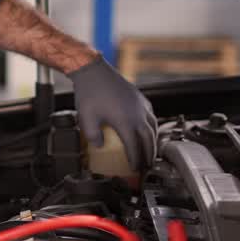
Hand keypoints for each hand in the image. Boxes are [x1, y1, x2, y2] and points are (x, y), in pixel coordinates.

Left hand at [69, 55, 158, 169]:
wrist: (93, 70)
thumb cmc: (89, 92)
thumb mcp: (85, 118)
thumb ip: (93, 136)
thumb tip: (99, 147)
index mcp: (125, 122)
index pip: (134, 147)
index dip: (136, 161)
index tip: (135, 170)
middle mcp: (137, 114)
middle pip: (148, 140)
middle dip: (149, 156)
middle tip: (147, 167)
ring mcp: (140, 105)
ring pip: (153, 128)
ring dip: (153, 143)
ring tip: (151, 153)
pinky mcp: (140, 98)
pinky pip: (151, 116)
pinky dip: (152, 127)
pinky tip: (148, 130)